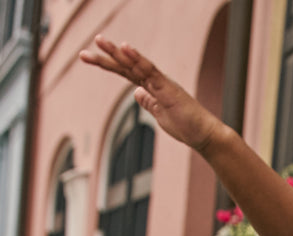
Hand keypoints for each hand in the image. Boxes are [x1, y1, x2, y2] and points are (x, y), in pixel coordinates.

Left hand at [79, 38, 218, 150]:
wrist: (205, 136)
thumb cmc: (186, 127)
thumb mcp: (160, 115)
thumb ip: (148, 103)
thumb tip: (136, 92)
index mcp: (152, 88)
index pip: (126, 72)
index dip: (108, 64)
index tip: (88, 56)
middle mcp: (155, 81)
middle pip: (127, 66)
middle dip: (107, 56)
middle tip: (86, 49)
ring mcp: (162, 83)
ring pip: (136, 64)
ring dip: (118, 53)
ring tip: (100, 41)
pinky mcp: (168, 89)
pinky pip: (150, 71)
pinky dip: (137, 59)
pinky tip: (126, 48)